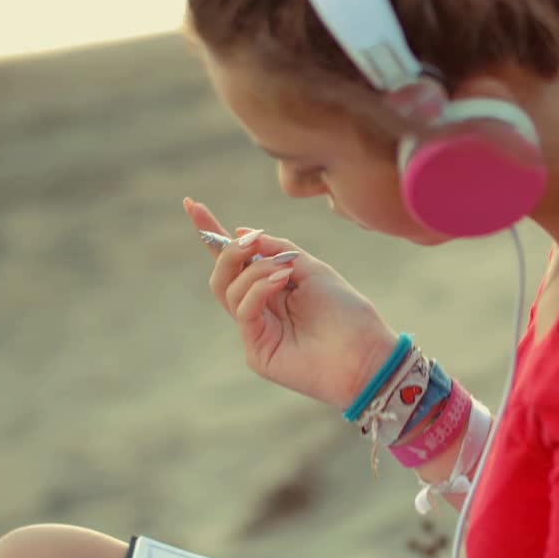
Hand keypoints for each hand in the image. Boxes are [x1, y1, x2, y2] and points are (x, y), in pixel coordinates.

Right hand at [184, 198, 396, 410]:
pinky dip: (258, 289)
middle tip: (248, 240)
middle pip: (223, 275)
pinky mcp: (257, 350)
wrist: (367, 354)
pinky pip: (243, 310)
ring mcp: (257, 330)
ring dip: (253, 271)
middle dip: (228, 251)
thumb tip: (240, 232)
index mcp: (275, 287)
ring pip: (227, 290)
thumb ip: (279, 250)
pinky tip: (281, 280)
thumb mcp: (313, 269)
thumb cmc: (348, 313)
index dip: (212, 234)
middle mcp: (262, 308)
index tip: (191, 204)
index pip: (236, 260)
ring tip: (284, 269)